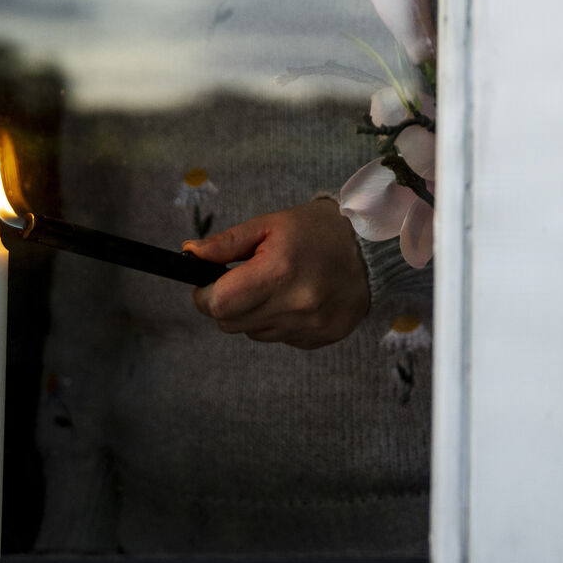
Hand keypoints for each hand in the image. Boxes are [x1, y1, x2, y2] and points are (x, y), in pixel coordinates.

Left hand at [183, 198, 370, 348]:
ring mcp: (310, 326)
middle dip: (227, 304)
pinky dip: (280, 322)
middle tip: (245, 281)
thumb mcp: (270, 223)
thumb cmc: (318, 229)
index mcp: (278, 272)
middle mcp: (295, 305)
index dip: (205, 294)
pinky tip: (298, 298)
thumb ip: (226, 243)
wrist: (373, 248)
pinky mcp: (322, 338)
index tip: (210, 282)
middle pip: (230, 324)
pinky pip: (282, 339)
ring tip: (278, 286)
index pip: (218, 304)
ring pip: (255, 333)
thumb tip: (190, 256)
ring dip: (255, 314)